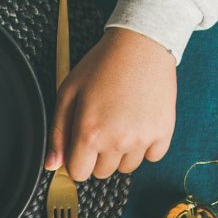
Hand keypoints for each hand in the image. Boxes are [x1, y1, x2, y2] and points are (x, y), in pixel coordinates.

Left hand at [50, 29, 175, 180]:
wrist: (141, 44)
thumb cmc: (102, 65)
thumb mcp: (68, 92)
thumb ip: (58, 131)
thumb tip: (53, 165)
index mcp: (89, 133)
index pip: (79, 173)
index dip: (78, 159)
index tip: (82, 143)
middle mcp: (116, 141)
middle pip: (102, 173)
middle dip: (99, 155)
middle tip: (103, 125)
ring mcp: (142, 139)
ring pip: (127, 167)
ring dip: (122, 152)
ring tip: (122, 122)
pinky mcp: (164, 133)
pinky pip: (152, 157)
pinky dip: (146, 146)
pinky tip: (140, 122)